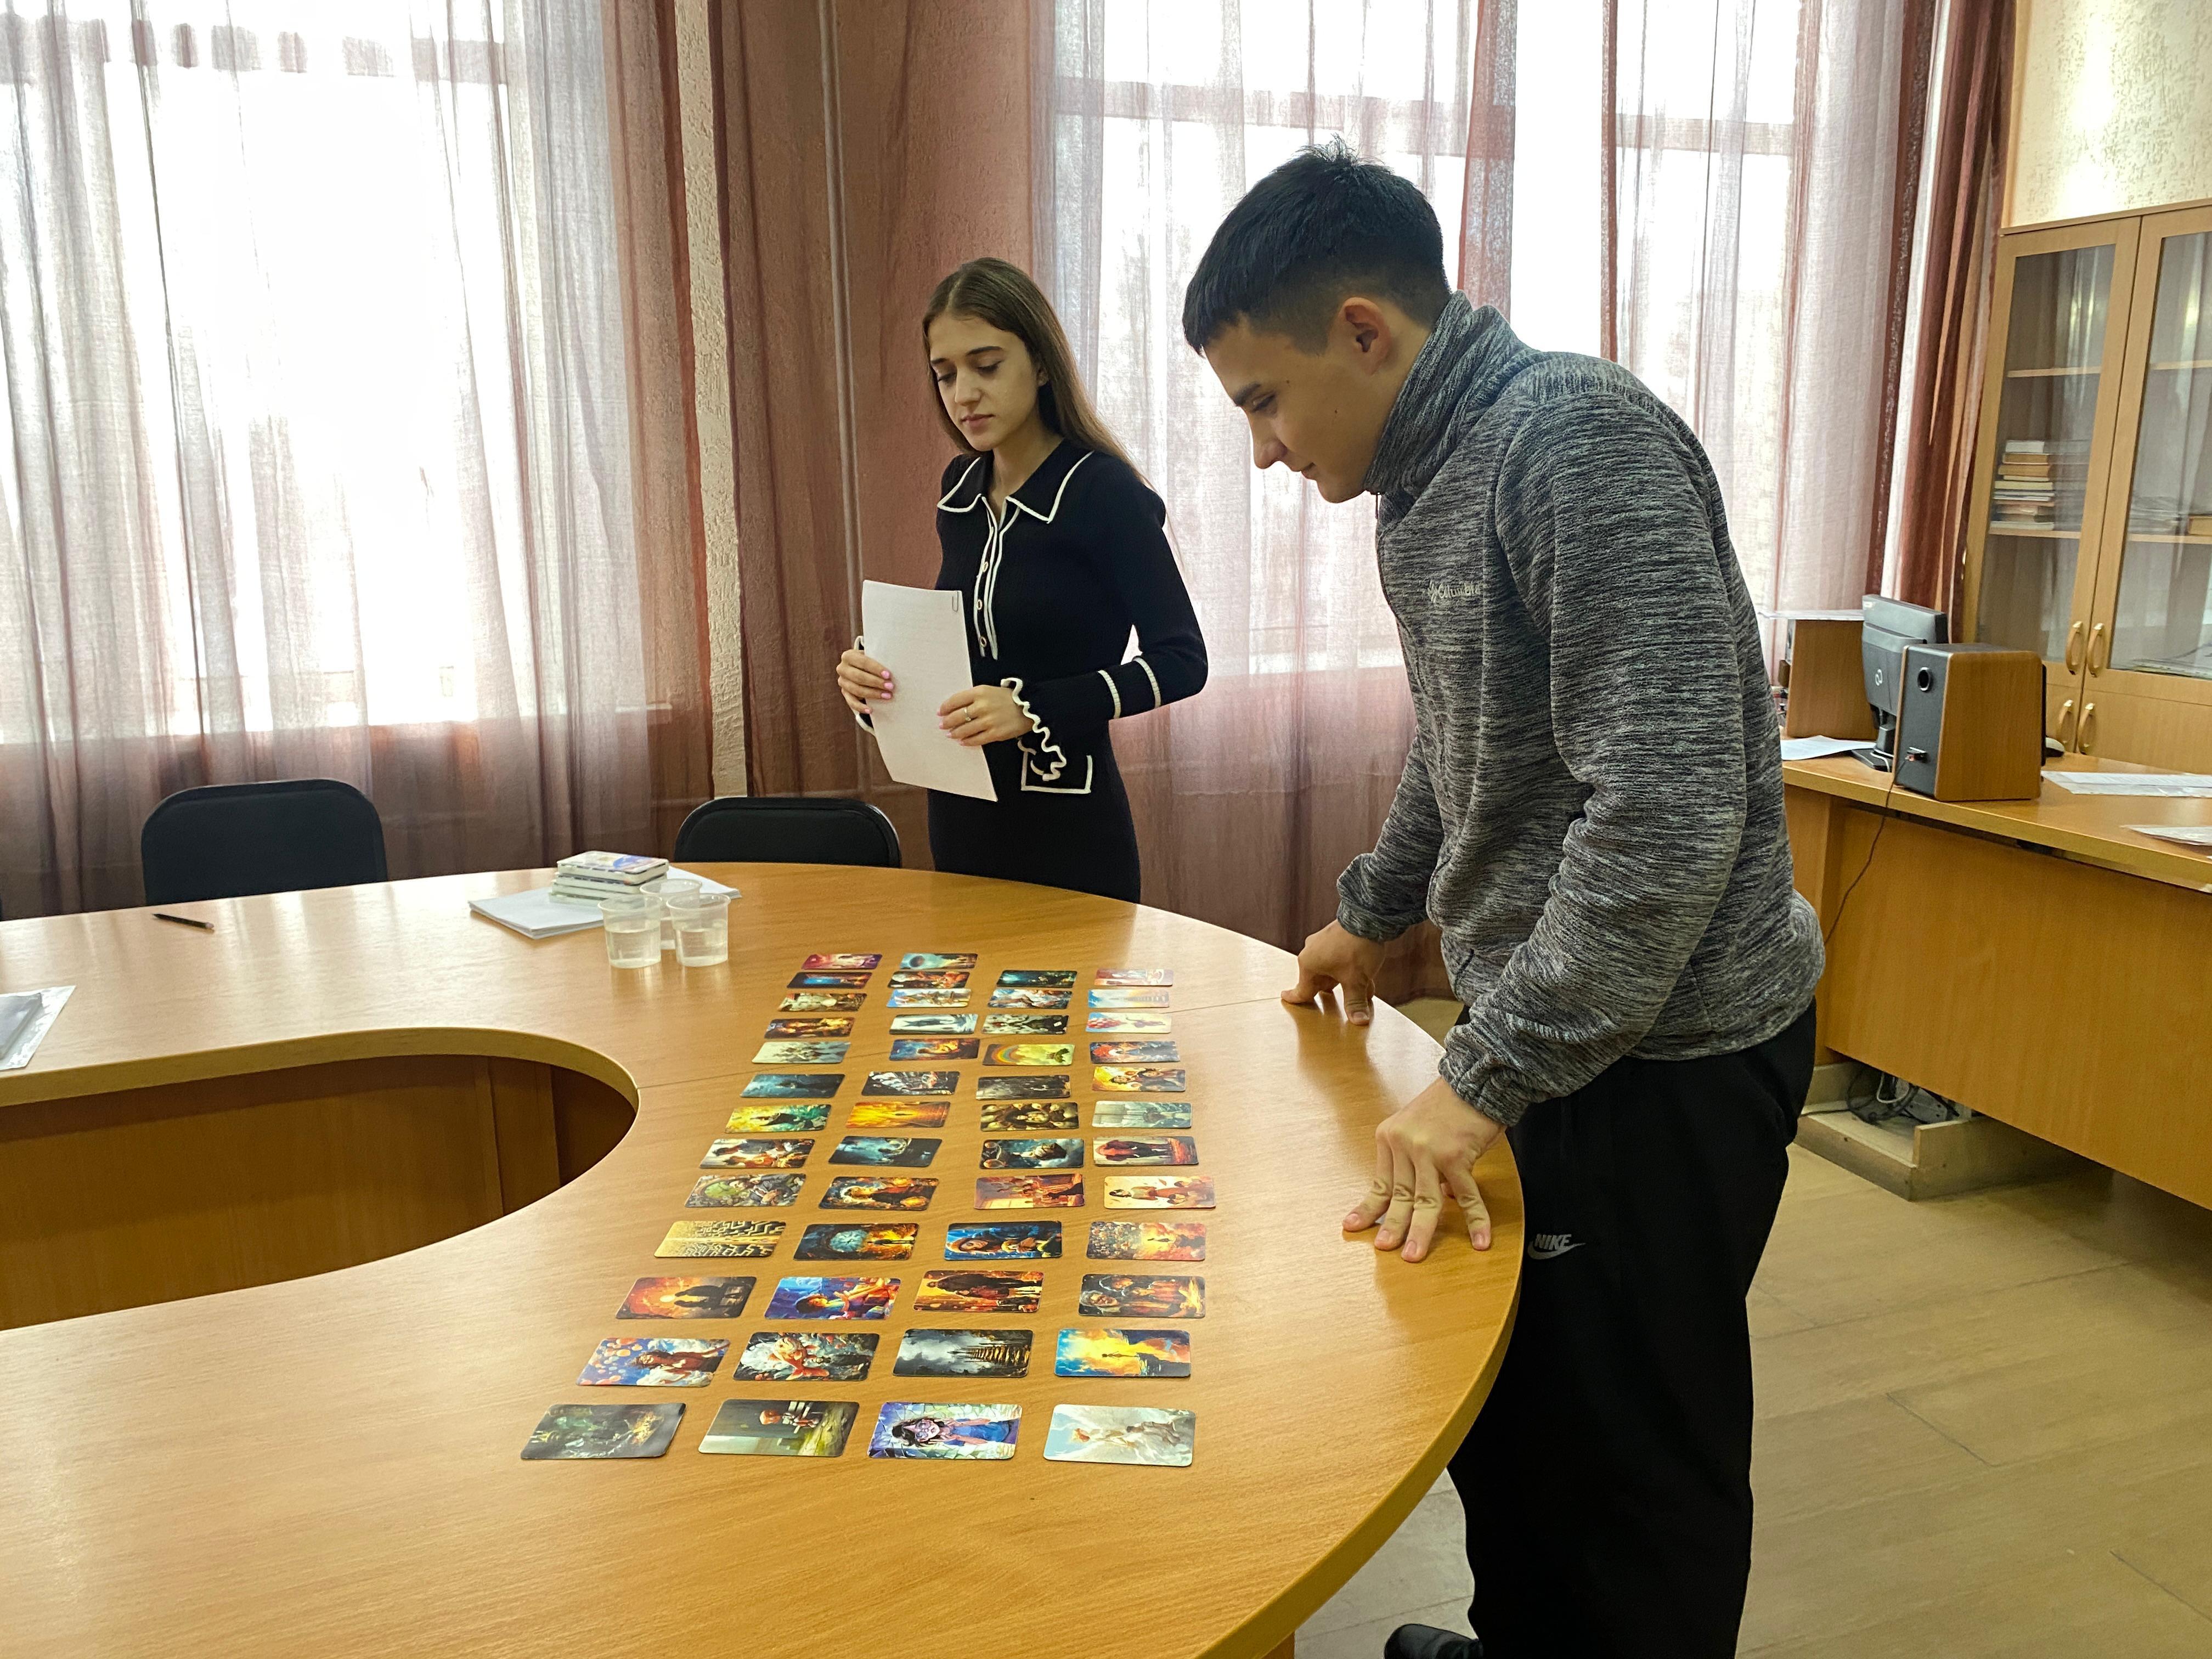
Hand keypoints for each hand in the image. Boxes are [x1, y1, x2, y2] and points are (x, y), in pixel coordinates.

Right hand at [837, 648, 892, 717]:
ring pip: (857, 690)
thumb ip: (878, 659)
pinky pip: (851, 702)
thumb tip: (896, 668)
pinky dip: (860, 707)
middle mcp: (842, 668)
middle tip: (891, 687)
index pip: (863, 662)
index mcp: (848, 656)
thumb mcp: (872, 656)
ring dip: (873, 694)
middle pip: (859, 677)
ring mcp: (842, 682)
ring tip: (888, 696)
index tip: (888, 675)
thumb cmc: (870, 661)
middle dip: (876, 682)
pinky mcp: (844, 693)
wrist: (859, 667)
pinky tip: (871, 710)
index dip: (876, 669)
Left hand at [938, 684, 1033, 746]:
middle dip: (947, 722)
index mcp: (980, 692)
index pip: (955, 700)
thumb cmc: (1009, 698)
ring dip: (955, 733)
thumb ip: (974, 697)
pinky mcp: (995, 733)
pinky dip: (967, 741)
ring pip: (965, 730)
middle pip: (957, 716)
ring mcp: (988, 721)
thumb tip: (957, 708)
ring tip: (950, 735)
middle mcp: (982, 706)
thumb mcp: (990, 690)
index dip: (945, 707)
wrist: (1031, 707)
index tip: (940, 712)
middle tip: (942, 725)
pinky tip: (963, 742)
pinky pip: (977, 739)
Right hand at [1281, 919, 1386, 1024]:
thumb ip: (1355, 1002)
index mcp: (1309, 965)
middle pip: (1320, 980)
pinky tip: (1365, 973)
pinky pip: (1338, 958)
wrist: (1368, 916)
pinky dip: (1348, 968)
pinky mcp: (1334, 936)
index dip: (1295, 998)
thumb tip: (1359, 1021)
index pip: (1302, 989)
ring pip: (1331, 969)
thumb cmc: (1356, 947)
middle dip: (1334, 990)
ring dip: (1344, 979)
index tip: (1285, 997)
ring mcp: (1322, 942)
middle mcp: (1311, 953)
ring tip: (1362, 988)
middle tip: (1344, 999)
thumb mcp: (1356, 980)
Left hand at [1346, 1075, 1499, 1261]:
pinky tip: (1480, 1240)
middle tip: (1385, 1249)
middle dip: (1393, 1226)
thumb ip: (1419, 1162)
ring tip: (1415, 1255)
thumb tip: (1439, 1198)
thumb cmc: (1450, 1103)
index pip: (1380, 1182)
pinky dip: (1475, 1220)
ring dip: (1421, 1231)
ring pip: (1425, 1201)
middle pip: (1399, 1195)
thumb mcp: (1419, 1127)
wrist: (1475, 1077)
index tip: (1353, 1226)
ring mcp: (1429, 1151)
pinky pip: (1466, 1196)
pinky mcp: (1456, 1155)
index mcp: (1389, 1137)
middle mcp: (1404, 1144)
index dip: (1368, 1207)